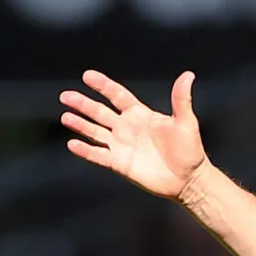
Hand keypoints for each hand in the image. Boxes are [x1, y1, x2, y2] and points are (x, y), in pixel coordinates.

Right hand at [60, 70, 207, 199]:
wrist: (189, 180)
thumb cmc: (189, 150)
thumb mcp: (186, 122)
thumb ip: (181, 99)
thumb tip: (188, 75)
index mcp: (140, 114)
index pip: (117, 95)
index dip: (103, 86)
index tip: (88, 76)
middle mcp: (126, 128)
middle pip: (100, 112)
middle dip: (83, 104)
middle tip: (66, 96)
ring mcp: (121, 145)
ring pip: (95, 132)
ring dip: (80, 124)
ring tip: (65, 117)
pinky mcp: (120, 163)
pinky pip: (99, 155)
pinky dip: (85, 151)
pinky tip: (72, 144)